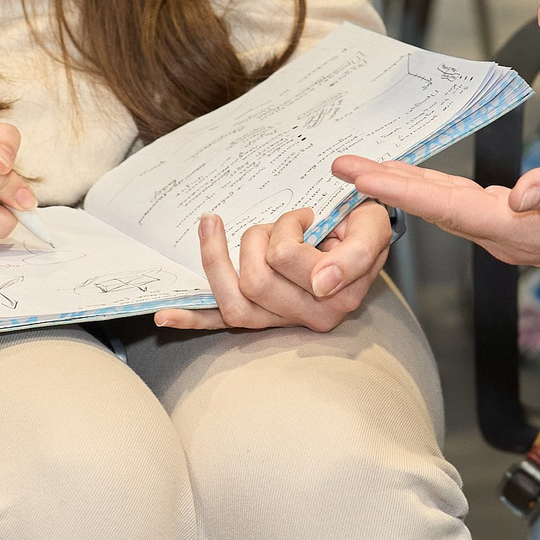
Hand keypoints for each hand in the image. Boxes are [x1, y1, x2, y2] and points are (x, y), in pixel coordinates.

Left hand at [153, 200, 391, 333]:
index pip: (285, 257)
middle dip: (257, 238)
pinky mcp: (262, 317)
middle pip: (254, 280)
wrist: (364, 237)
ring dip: (222, 260)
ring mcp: (283, 321)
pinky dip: (193, 320)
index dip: (287, 227)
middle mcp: (311, 316)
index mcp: (337, 294)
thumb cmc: (364, 227)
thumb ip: (358, 252)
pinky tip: (165, 316)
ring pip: (235, 303)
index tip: (307, 216)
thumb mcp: (374, 227)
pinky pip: (223, 323)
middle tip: (279, 223)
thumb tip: (320, 281)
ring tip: (231, 231)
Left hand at [333, 155, 539, 293]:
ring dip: (403, 189)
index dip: (400, 189)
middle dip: (385, 187)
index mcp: (518, 227)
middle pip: (433, 209)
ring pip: (443, 209)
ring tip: (365, 170)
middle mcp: (502, 235)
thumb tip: (520, 190)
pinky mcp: (512, 225)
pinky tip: (417, 179)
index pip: (446, 206)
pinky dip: (430, 191)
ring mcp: (506, 233)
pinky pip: (458, 208)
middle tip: (341, 165)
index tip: (359, 174)